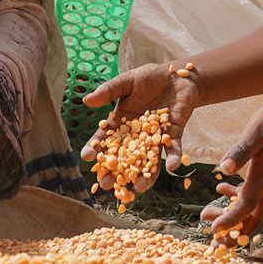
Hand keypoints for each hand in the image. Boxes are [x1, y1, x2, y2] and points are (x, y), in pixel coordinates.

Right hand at [80, 62, 204, 183]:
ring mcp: (154, 137)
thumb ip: (109, 91)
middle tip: (108, 185)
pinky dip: (173, 157)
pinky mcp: (173, 135)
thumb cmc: (148, 77)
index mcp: (120, 123)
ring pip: (148, 160)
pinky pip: (173, 148)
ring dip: (146, 175)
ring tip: (141, 188)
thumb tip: (86, 100)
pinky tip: (173, 167)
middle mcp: (136, 135)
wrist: (176, 75)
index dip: (95, 149)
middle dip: (117, 172)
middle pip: (124, 157)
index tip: (86, 158)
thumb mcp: (126, 81)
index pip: (105, 139)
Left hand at [201, 103, 262, 240]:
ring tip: (206, 214)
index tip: (213, 229)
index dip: (230, 221)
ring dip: (231, 217)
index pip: (246, 207)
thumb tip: (223, 169)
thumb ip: (241, 151)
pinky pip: (252, 197)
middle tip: (209, 234)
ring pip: (250, 210)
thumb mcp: (257, 132)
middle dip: (231, 231)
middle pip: (250, 218)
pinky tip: (221, 187)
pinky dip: (236, 199)